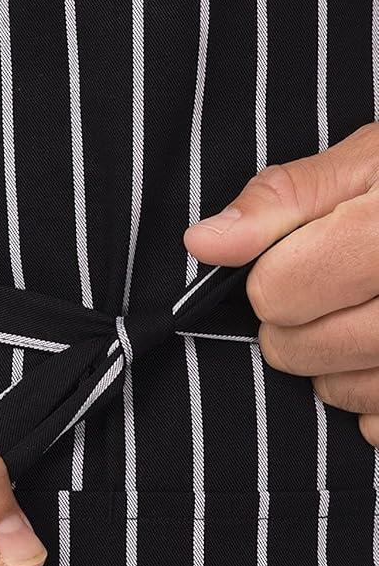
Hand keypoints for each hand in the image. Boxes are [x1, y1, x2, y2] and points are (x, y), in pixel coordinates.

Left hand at [183, 121, 378, 445]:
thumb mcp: (367, 162)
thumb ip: (282, 199)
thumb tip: (203, 243)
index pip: (279, 290)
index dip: (273, 276)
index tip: (297, 259)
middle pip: (307, 349)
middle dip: (293, 328)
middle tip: (320, 297)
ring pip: (349, 393)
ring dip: (331, 369)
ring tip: (355, 323)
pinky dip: (374, 403)